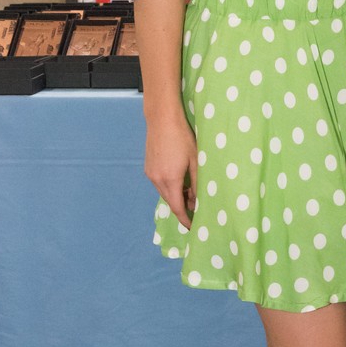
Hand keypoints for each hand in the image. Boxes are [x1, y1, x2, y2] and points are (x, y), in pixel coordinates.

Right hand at [144, 109, 197, 227]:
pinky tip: (179, 177)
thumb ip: (197, 183)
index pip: (177, 208)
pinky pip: (159, 183)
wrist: (162, 119)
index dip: (185, 219)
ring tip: (190, 188)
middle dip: (182, 206)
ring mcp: (150, 173)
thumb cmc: (183, 137)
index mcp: (170, 180)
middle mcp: (156, 180)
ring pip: (164, 192)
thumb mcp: (195, 160)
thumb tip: (196, 201)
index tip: (193, 227)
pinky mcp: (148, 167)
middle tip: (196, 204)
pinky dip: (169, 186)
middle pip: (170, 201)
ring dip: (176, 194)